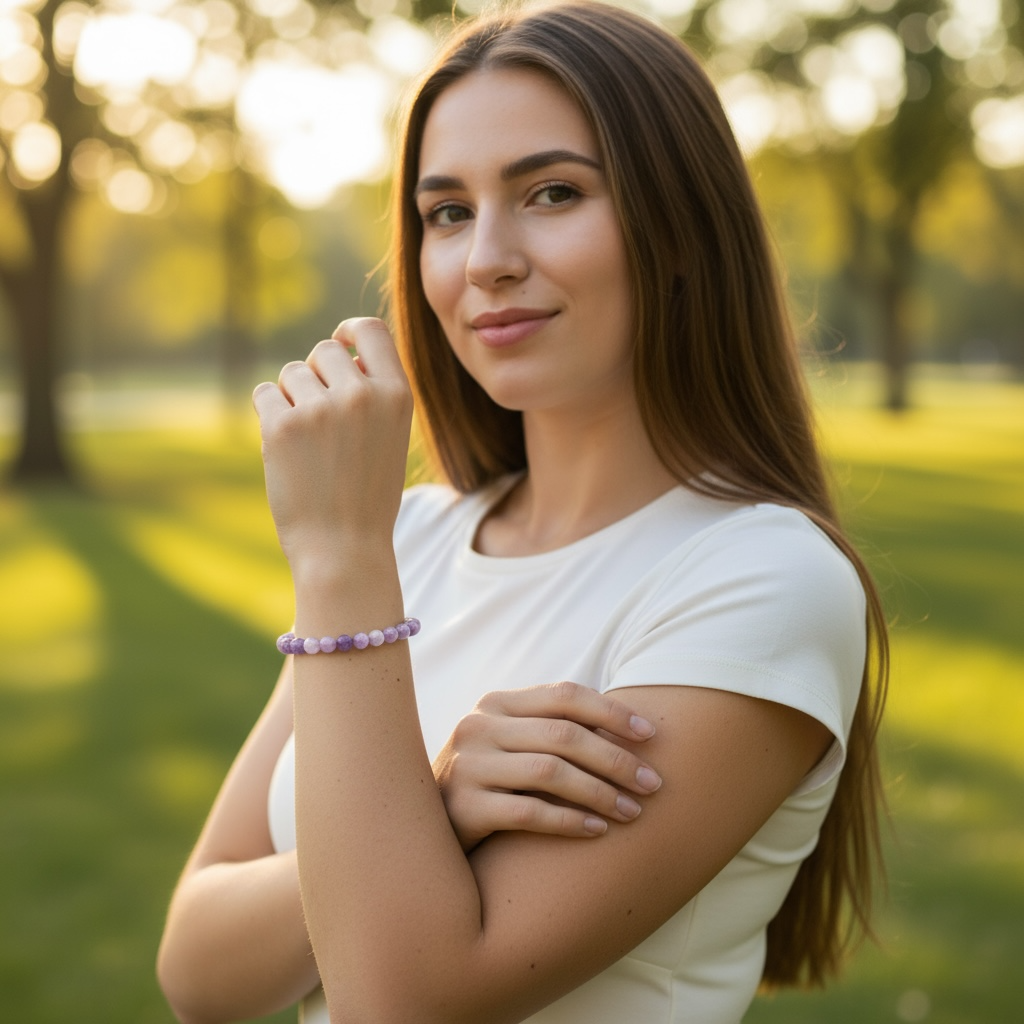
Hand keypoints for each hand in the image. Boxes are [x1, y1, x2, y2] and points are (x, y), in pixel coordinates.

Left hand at [252, 319, 412, 577]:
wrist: (345, 549)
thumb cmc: (367, 496)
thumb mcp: (390, 437)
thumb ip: (372, 392)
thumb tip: (338, 350)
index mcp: (397, 395)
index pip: (371, 330)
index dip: (349, 332)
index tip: (339, 343)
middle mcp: (362, 394)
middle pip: (323, 351)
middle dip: (315, 376)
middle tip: (318, 420)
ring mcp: (321, 408)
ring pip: (291, 373)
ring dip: (291, 399)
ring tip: (307, 444)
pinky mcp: (282, 427)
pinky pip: (264, 394)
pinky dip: (269, 416)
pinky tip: (285, 449)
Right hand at [433, 681, 662, 852]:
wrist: (421, 831)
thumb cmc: (487, 785)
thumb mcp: (511, 746)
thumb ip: (552, 731)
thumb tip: (631, 730)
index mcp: (496, 703)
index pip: (564, 694)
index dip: (613, 711)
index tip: (652, 735)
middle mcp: (478, 726)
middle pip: (563, 734)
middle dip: (617, 759)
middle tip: (654, 784)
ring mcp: (467, 765)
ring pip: (550, 772)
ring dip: (601, 792)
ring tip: (633, 812)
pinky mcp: (463, 807)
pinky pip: (529, 813)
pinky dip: (570, 821)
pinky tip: (598, 832)